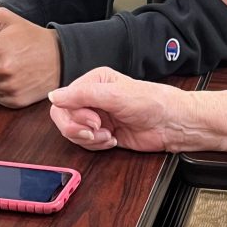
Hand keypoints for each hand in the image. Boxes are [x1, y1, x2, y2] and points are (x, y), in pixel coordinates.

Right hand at [50, 68, 226, 159]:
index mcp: (95, 81)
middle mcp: (94, 98)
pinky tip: (112, 139)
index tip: (93, 120)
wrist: (172, 123)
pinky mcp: (104, 132)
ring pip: (74, 132)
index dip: (72, 114)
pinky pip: (86, 143)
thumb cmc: (152, 103)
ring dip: (89, 138)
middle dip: (78, 128)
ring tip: (108, 134)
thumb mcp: (116, 95)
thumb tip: (54, 96)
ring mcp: (98, 116)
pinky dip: (97, 145)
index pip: (63, 99)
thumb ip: (82, 95)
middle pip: (64, 117)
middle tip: (97, 130)